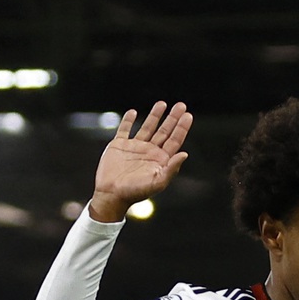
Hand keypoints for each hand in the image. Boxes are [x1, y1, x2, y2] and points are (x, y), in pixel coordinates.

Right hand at [89, 101, 192, 222]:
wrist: (111, 195)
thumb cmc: (134, 193)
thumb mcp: (157, 183)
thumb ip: (172, 169)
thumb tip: (185, 154)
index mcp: (159, 160)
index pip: (174, 140)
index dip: (181, 128)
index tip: (187, 115)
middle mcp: (149, 152)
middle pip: (164, 131)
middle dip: (172, 118)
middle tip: (180, 105)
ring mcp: (134, 148)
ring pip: (147, 127)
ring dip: (155, 116)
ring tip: (161, 104)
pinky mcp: (118, 146)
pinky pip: (124, 130)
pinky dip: (128, 120)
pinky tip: (132, 112)